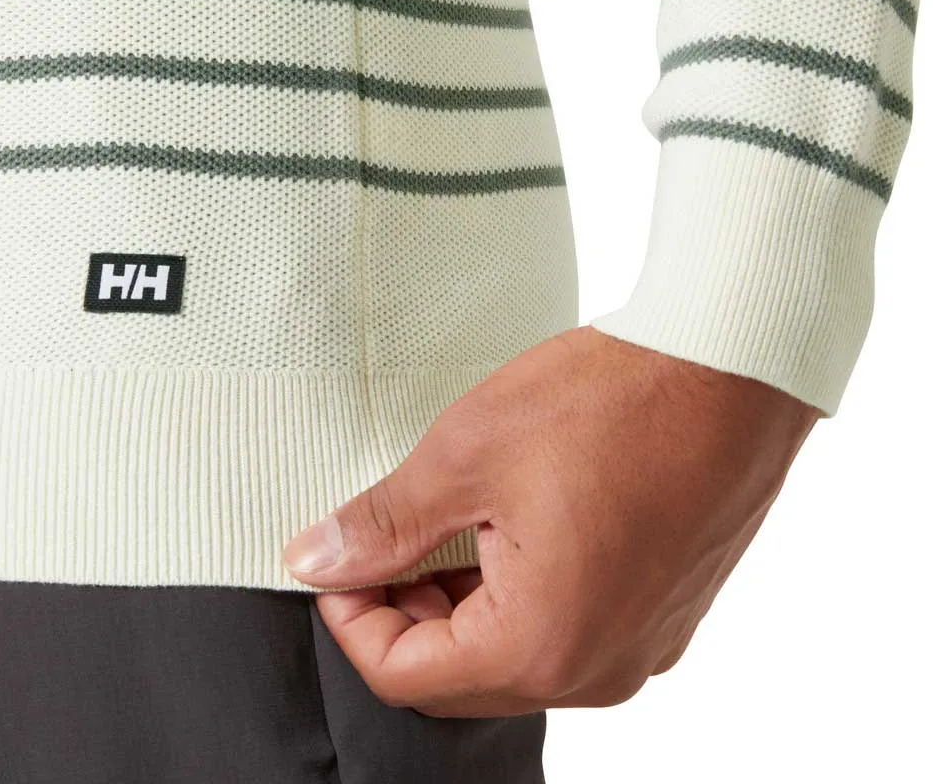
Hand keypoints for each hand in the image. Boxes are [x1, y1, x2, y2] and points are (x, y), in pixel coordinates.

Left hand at [282, 325, 821, 716]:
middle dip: (406, 610)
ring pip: (516, 651)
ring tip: (445, 519)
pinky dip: (520, 591)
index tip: (335, 558)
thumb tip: (314, 560)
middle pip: (462, 673)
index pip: (404, 676)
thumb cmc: (609, 403)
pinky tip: (509, 523)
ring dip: (462, 599)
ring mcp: (642, 642)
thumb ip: (384, 524)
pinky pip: (570, 627)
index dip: (351, 618)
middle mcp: (600, 669)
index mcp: (542, 648)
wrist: (731, 368)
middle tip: (385, 533)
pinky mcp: (665, 608)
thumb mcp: (468, 454)